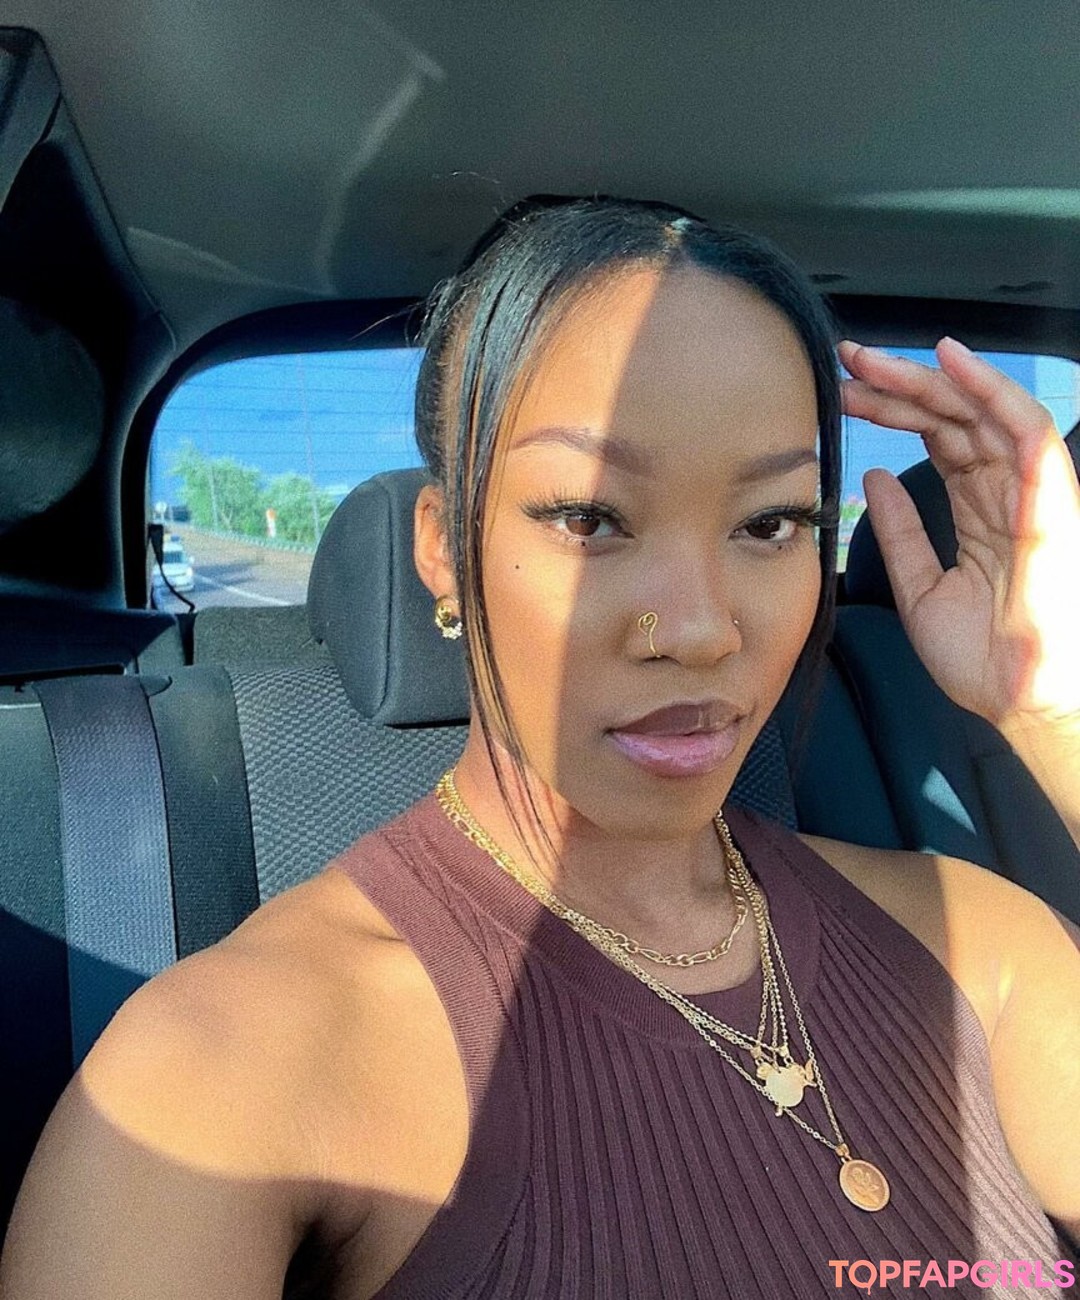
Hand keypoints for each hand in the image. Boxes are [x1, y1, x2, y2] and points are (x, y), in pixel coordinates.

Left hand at [839, 337, 1079, 735]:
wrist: (1018, 698)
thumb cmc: (982, 657)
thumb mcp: (919, 587)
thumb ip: (899, 532)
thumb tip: (873, 479)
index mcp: (980, 511)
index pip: (937, 439)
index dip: (892, 411)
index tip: (844, 394)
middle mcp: (1006, 492)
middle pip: (951, 418)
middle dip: (897, 386)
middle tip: (846, 364)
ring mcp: (1028, 492)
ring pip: (980, 411)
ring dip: (927, 379)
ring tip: (875, 360)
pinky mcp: (1048, 499)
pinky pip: (1025, 428)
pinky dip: (991, 389)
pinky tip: (951, 360)